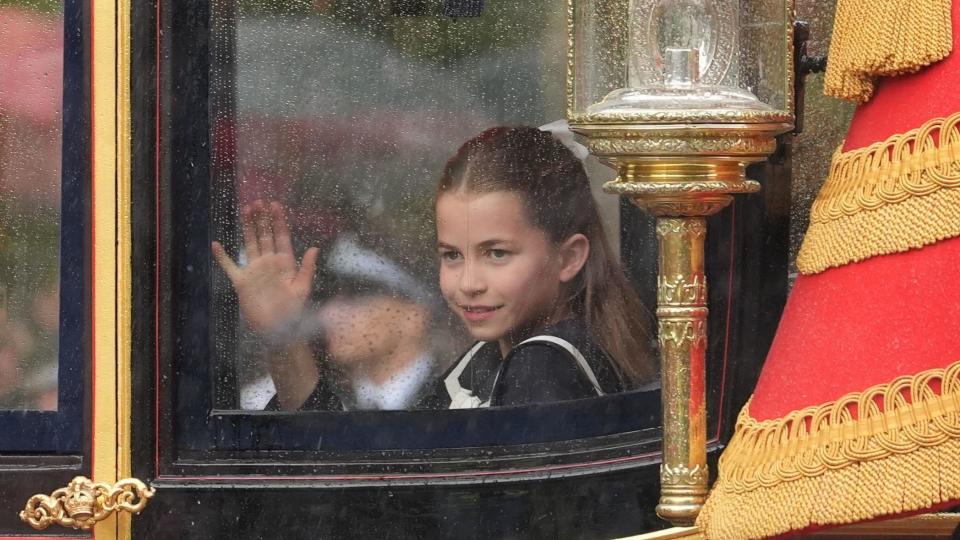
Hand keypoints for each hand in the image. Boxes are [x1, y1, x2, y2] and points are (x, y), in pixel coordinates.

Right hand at [212, 200, 319, 336]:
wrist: (278, 329)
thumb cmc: (293, 311)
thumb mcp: (303, 288)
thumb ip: (307, 268)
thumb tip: (314, 248)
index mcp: (284, 263)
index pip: (281, 237)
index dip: (278, 222)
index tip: (276, 205)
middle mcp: (268, 263)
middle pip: (264, 236)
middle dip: (262, 219)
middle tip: (258, 202)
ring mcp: (254, 271)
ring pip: (249, 244)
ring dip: (247, 228)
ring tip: (245, 210)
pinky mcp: (241, 282)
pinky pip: (230, 266)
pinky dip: (222, 256)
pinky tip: (216, 245)